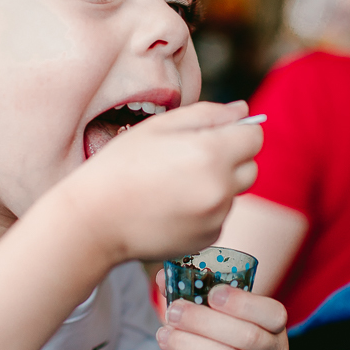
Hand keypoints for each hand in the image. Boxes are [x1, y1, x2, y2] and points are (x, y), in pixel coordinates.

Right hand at [56, 101, 261, 263]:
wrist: (95, 220)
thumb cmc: (122, 166)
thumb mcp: (159, 127)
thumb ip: (207, 114)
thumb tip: (242, 109)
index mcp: (210, 153)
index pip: (255, 137)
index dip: (238, 131)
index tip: (215, 135)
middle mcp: (220, 188)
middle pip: (251, 167)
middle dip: (232, 159)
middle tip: (192, 159)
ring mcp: (216, 217)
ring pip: (234, 194)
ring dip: (217, 186)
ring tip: (174, 186)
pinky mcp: (207, 239)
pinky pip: (219, 217)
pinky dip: (205, 211)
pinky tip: (172, 207)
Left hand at [154, 270, 288, 349]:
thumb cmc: (223, 339)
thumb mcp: (219, 316)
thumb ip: (195, 293)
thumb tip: (162, 277)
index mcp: (274, 325)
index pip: (272, 314)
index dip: (243, 303)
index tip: (213, 293)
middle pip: (244, 336)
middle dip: (203, 321)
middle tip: (173, 312)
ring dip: (188, 345)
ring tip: (163, 335)